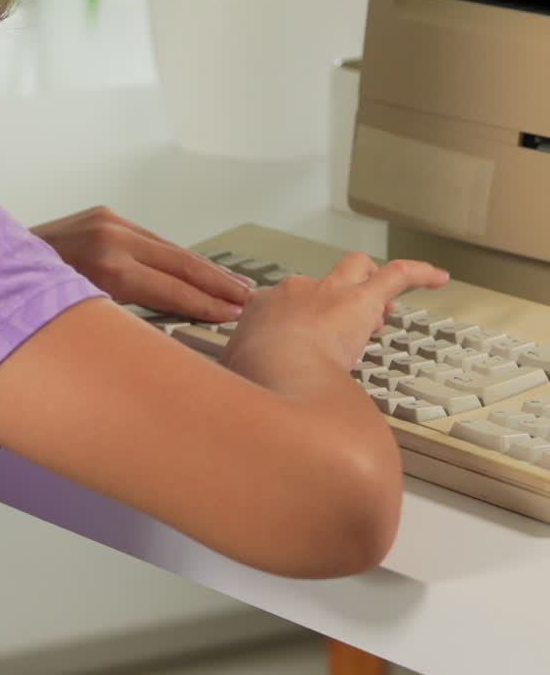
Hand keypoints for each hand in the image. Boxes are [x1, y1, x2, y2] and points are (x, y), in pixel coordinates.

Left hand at [30, 206, 251, 323]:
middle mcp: (111, 236)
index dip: (207, 305)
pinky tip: (196, 270)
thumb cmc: (22, 308)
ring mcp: (106, 220)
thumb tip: (165, 344)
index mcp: (105, 266)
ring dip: (203, 268)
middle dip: (217, 283)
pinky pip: (149, 240)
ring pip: (168, 248)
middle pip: (179, 262)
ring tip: (235, 286)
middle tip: (250, 300)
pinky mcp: (102, 215)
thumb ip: (119, 327)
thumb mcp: (72, 324)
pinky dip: (175, 257)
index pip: (171, 288)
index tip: (235, 317)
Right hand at [221, 252, 448, 388]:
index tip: (300, 343)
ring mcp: (329, 291)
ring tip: (383, 310)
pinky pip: (397, 275)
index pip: (281, 305)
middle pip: (321, 284)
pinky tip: (439, 277)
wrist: (273, 368)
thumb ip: (242, 386)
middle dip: (334, 299)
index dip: (297, 322)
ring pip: (356, 268)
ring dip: (370, 281)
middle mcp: (295, 291)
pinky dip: (418, 273)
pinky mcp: (362, 299)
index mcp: (262, 309)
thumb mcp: (236, 383)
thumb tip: (242, 407)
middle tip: (344, 326)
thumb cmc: (252, 380)